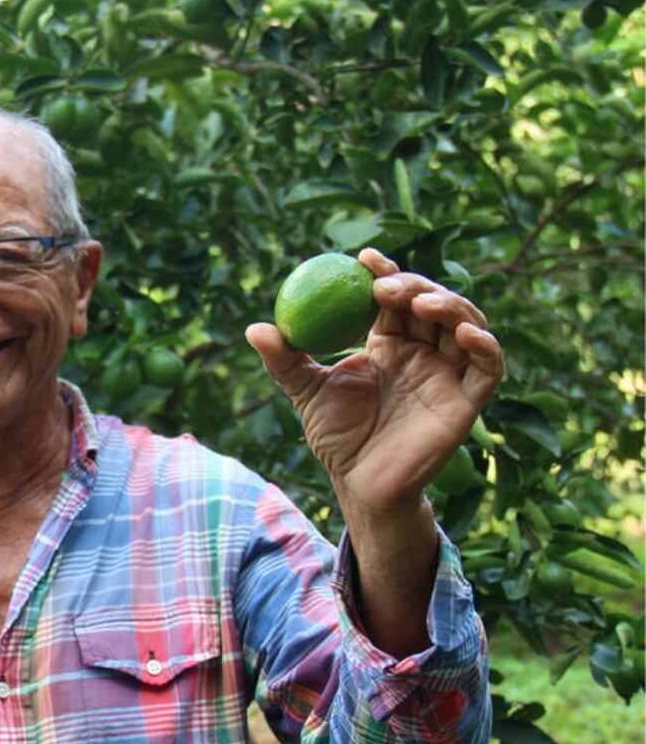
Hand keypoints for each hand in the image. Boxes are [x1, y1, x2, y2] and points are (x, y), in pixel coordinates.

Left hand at [245, 248, 504, 516]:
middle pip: (432, 303)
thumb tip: (254, 328)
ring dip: (449, 306)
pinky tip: (465, 333)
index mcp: (390, 343)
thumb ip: (285, 361)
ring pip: (465, 324)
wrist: (360, 484)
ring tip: (420, 303)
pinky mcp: (467, 401)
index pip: (393, 298)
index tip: (364, 259)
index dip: (384, 274)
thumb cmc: (336, 437)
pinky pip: (488, 368)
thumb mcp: (306, 393)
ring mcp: (448, 374)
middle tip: (384, 288)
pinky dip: (484, 346)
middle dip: (414, 286)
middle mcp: (423, 353)